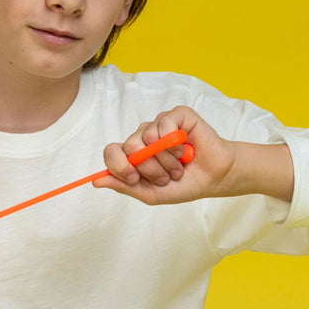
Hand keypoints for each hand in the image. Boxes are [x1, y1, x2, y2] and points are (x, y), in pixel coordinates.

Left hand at [94, 106, 237, 204]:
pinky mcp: (177, 115)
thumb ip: (123, 185)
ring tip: (179, 166)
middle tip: (166, 176)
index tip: (134, 178)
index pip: (112, 152)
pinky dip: (174, 142)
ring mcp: (159, 125)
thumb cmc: (182, 184)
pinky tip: (185, 149)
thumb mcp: (149, 193)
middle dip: (148, 168)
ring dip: (166, 159)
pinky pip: (164, 123)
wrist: (212, 179)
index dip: (119, 166)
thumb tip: (96, 181)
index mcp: (134, 154)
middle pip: (129, 147)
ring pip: (148, 137)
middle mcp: (143, 137)